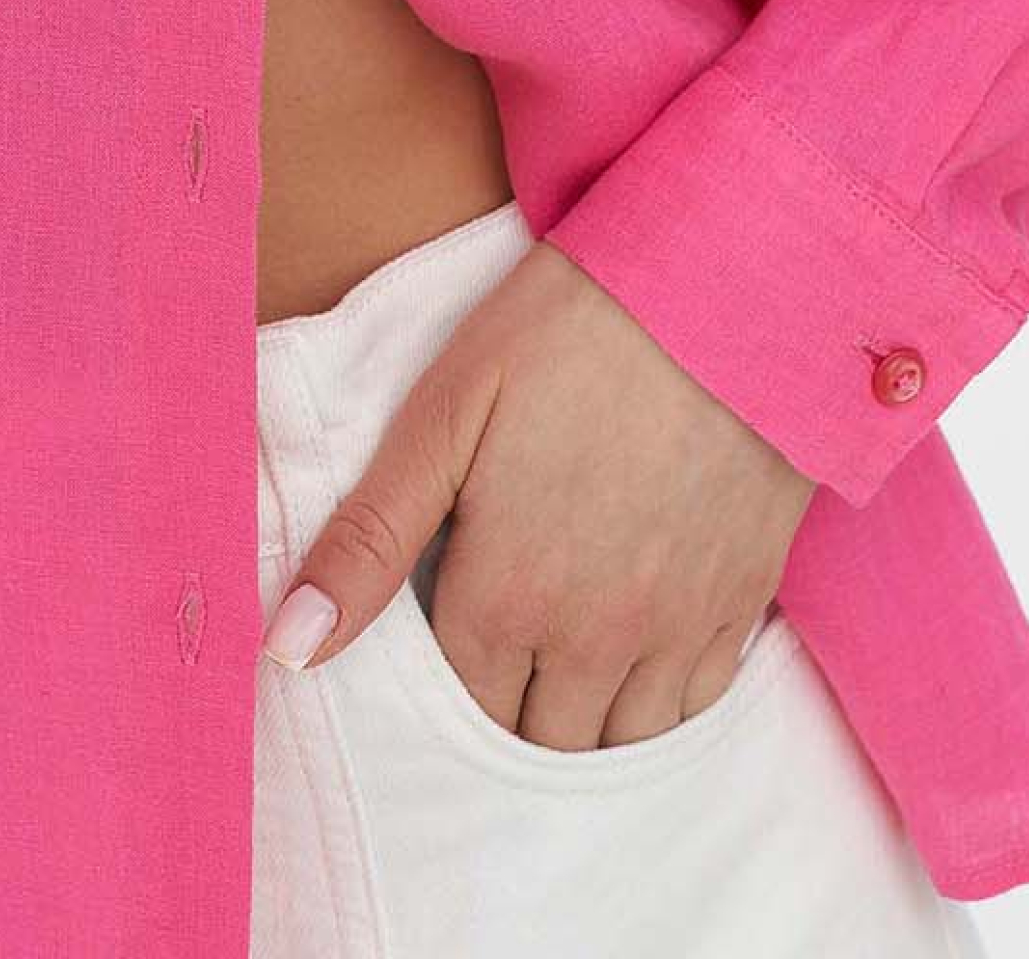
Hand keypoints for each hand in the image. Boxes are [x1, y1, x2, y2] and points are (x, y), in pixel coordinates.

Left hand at [260, 239, 815, 748]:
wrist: (723, 285)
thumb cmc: (570, 330)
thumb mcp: (447, 412)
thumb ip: (367, 538)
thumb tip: (286, 645)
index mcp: (505, 595)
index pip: (458, 703)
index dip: (446, 664)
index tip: (452, 604)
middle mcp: (592, 638)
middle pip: (536, 738)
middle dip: (511, 700)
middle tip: (504, 627)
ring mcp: (676, 628)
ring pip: (618, 742)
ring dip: (584, 714)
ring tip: (563, 645)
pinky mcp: (742, 602)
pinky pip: (694, 708)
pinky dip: (658, 697)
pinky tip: (636, 640)